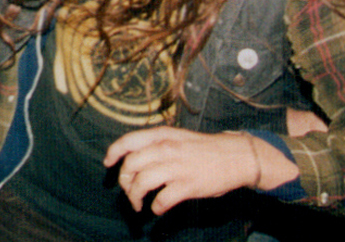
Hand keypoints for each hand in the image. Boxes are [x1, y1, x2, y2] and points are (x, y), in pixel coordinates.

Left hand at [104, 128, 270, 213]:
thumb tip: (134, 158)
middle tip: (129, 191)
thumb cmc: (204, 148)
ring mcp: (177, 167)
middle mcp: (166, 148)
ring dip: (135, 197)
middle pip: (131, 165)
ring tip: (139, 204)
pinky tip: (159, 208)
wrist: (236, 156)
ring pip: (142, 183)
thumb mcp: (177, 136)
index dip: (113, 153)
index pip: (128, 141)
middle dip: (125, 182)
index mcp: (162, 135)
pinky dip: (156, 208)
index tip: (108, 164)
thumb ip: (157, 144)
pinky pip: (162, 200)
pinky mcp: (188, 185)